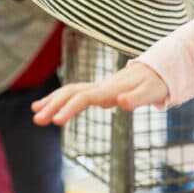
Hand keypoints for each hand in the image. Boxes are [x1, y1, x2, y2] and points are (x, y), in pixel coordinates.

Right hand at [31, 61, 168, 124]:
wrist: (158, 71)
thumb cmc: (155, 84)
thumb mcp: (151, 92)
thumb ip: (137, 98)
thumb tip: (120, 103)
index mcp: (110, 90)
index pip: (83, 98)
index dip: (69, 108)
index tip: (56, 121)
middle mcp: (100, 87)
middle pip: (71, 93)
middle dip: (53, 105)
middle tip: (37, 121)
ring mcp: (98, 88)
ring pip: (70, 92)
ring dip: (52, 102)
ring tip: (35, 114)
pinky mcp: (99, 92)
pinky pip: (75, 94)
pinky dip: (61, 100)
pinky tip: (51, 109)